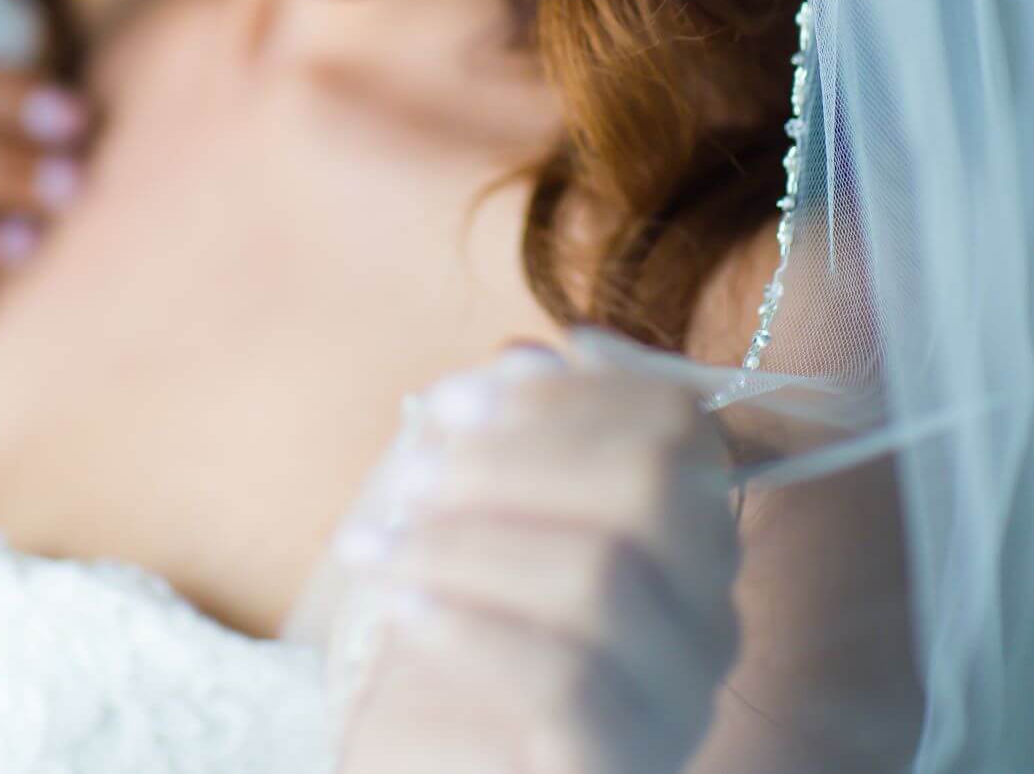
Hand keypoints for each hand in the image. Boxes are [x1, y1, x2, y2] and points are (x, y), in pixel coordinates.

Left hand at [332, 340, 740, 773]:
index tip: (449, 399)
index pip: (675, 421)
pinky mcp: (624, 760)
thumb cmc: (484, 628)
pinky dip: (469, 627)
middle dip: (511, 459)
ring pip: (600, 576)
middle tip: (408, 474)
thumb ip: (522, 434)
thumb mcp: (496, 519)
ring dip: (466, 543)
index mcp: (693, 526)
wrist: (454, 767)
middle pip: (651, 484)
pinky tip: (403, 607)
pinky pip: (564, 681)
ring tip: (376, 546)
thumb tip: (523, 354)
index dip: (559, 394)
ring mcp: (679, 693)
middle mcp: (710, 607)